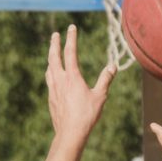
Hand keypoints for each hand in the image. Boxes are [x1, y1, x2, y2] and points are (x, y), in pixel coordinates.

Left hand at [45, 25, 115, 142]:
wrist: (70, 133)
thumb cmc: (87, 115)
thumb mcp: (100, 96)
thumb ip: (105, 79)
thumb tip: (112, 66)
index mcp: (72, 77)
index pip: (70, 52)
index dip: (71, 38)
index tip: (71, 27)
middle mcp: (60, 80)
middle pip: (54, 57)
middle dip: (54, 44)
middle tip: (55, 35)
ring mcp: (53, 89)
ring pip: (49, 68)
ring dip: (51, 58)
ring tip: (52, 54)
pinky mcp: (51, 98)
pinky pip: (49, 80)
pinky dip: (51, 72)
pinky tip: (53, 76)